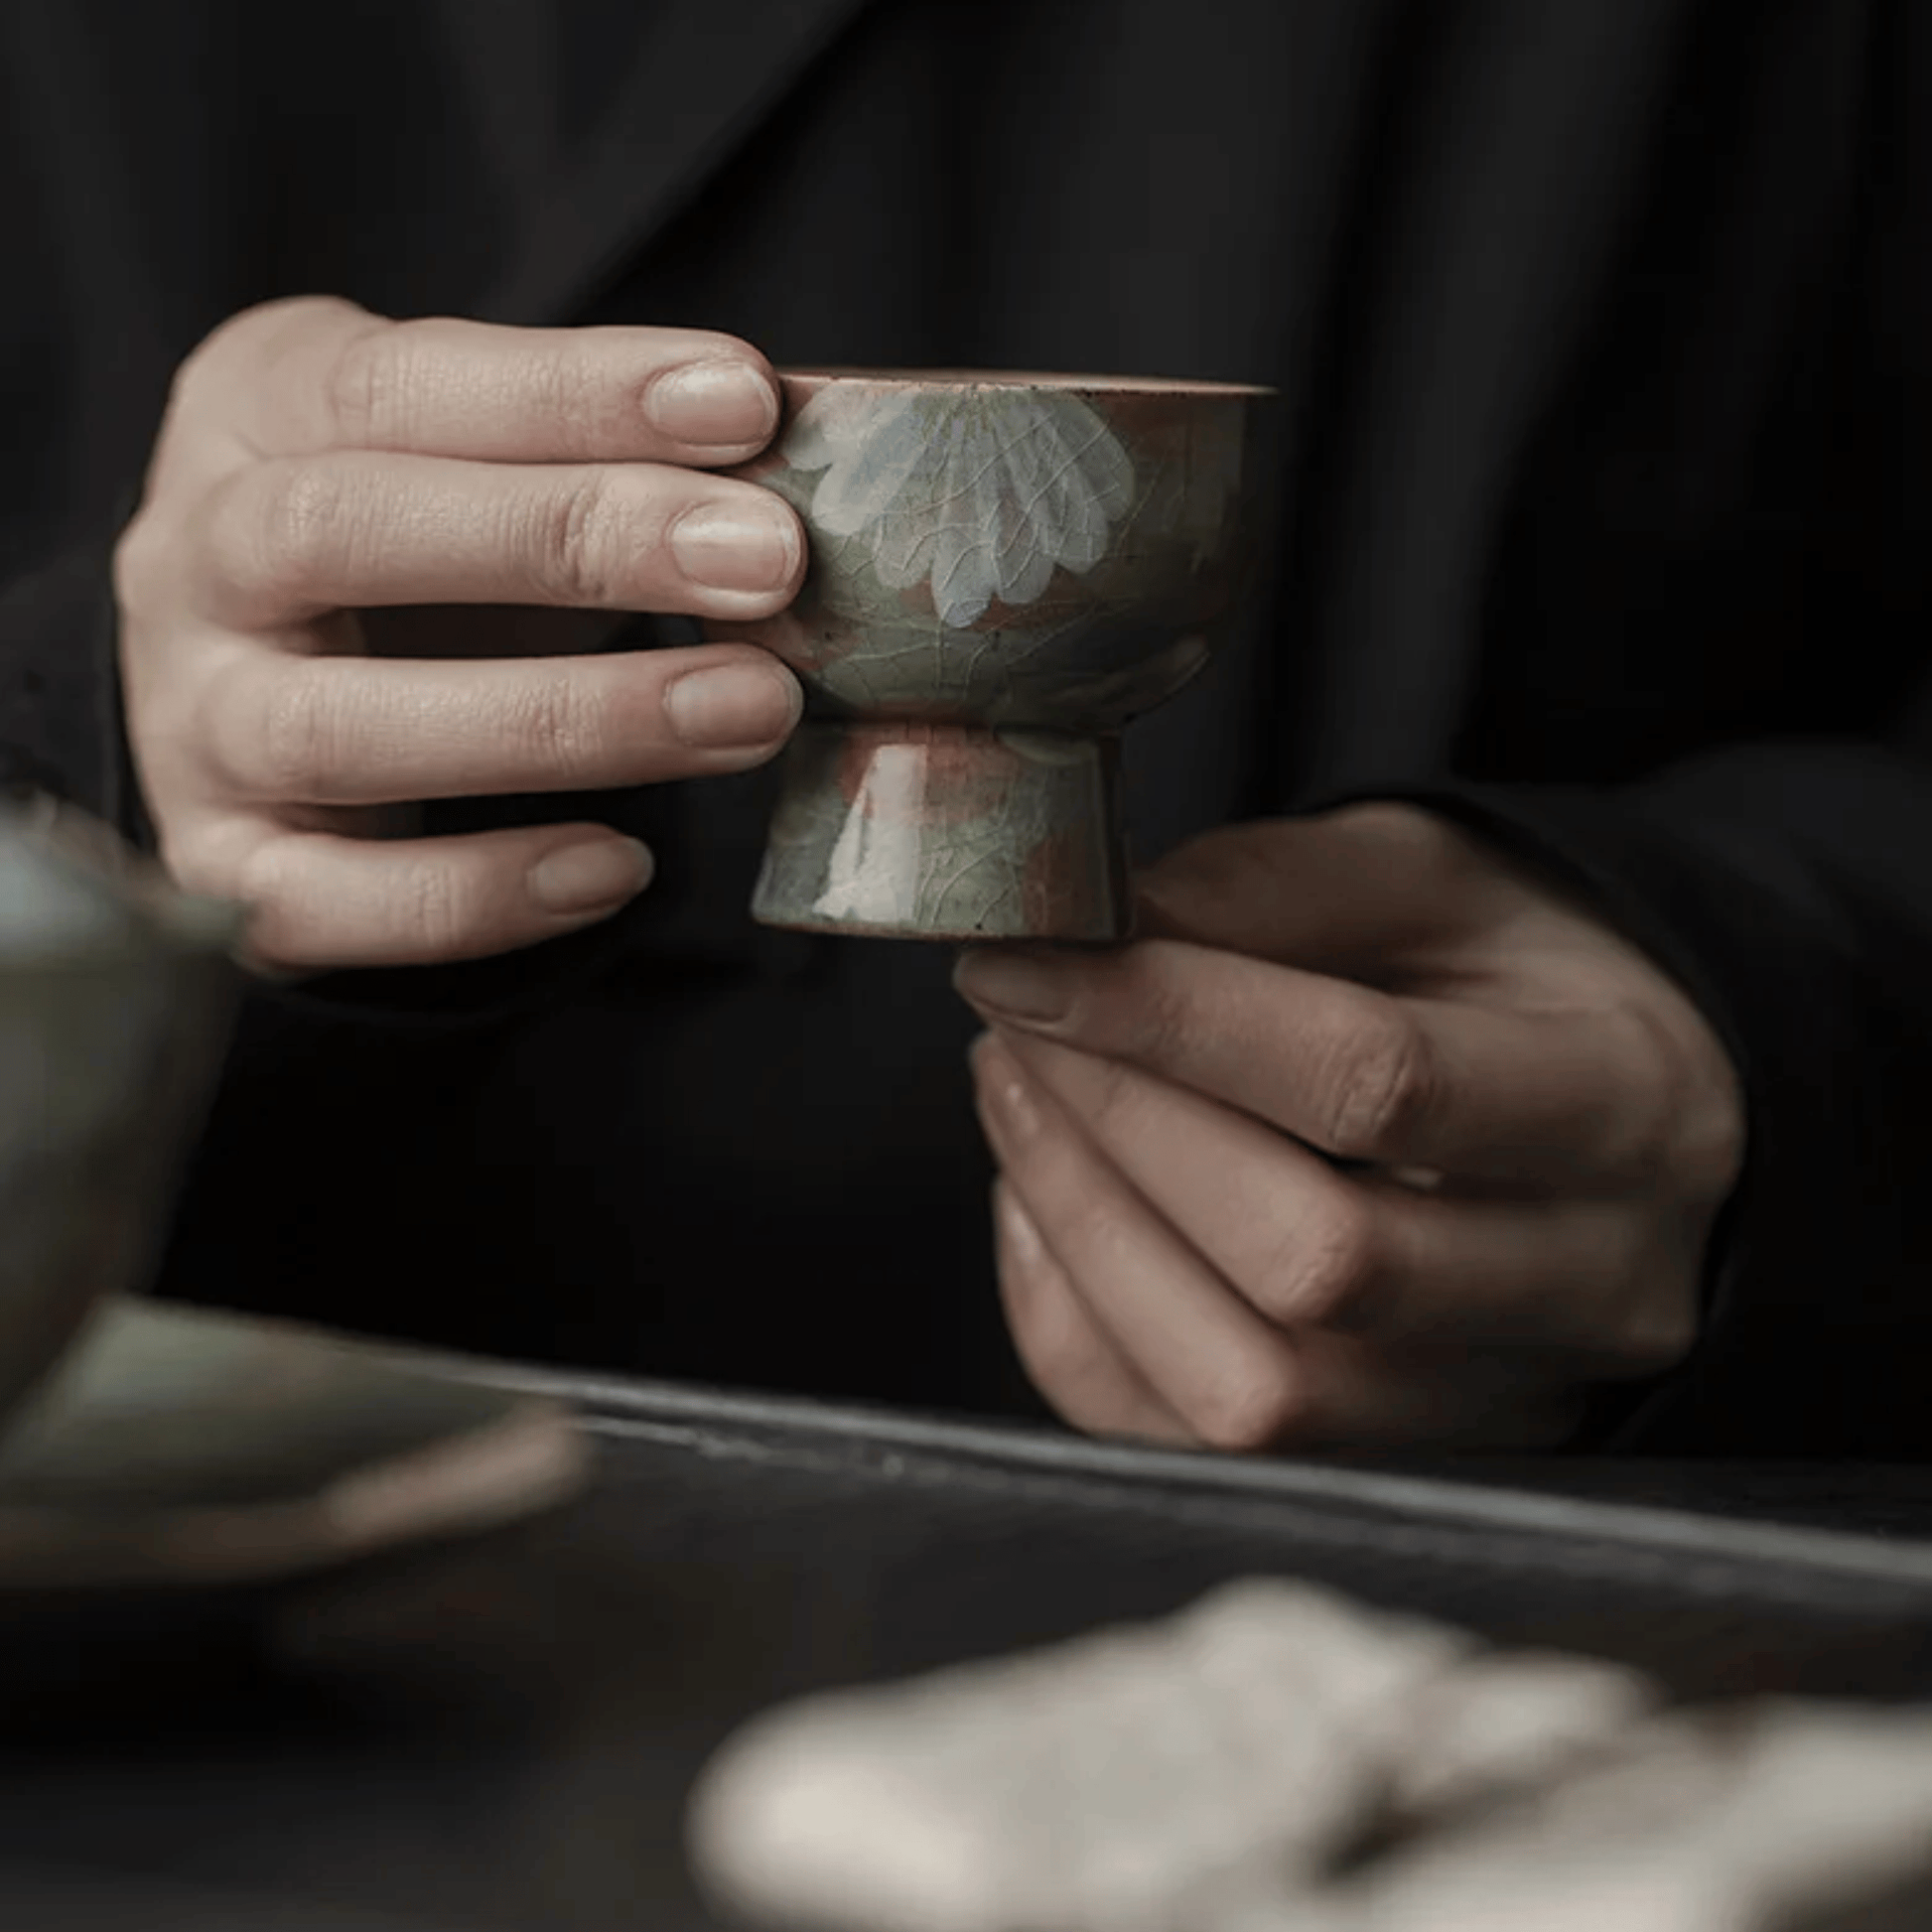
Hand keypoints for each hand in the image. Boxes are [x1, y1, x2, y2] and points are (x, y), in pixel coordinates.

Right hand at [114, 296, 807, 971]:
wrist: (238, 681)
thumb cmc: (406, 547)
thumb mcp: (467, 454)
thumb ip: (588, 454)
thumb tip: (782, 481)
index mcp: (254, 413)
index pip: (399, 384)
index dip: (576, 392)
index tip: (746, 405)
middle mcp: (191, 564)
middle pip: (348, 530)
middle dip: (577, 539)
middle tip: (768, 561)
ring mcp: (194, 728)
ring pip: (346, 730)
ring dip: (569, 722)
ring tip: (749, 710)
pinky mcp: (226, 870)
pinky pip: (335, 902)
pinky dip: (482, 895)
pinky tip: (619, 869)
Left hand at [956, 806, 1745, 1451]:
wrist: (1631, 1112)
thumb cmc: (1518, 978)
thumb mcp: (1434, 878)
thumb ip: (1273, 888)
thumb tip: (1086, 931)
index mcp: (1621, 1097)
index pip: (1376, 1082)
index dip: (1170, 1019)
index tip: (1027, 962)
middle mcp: (1589, 1284)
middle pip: (1314, 1261)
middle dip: (1120, 1133)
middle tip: (1015, 1025)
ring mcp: (1503, 1405)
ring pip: (1253, 1392)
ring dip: (1088, 1237)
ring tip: (1020, 1099)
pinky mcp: (1403, 1461)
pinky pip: (1194, 1446)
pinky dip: (1082, 1327)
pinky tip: (1049, 1207)